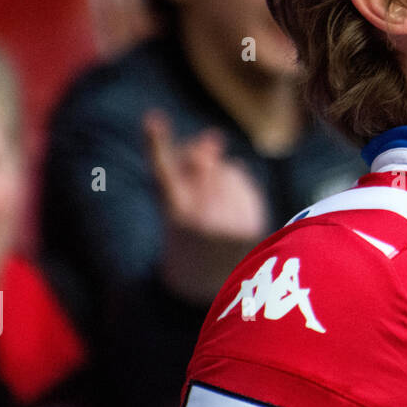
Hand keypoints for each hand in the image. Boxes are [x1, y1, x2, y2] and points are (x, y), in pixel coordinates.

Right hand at [144, 110, 267, 241]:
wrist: (211, 287)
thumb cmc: (188, 243)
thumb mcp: (176, 212)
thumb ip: (188, 173)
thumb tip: (214, 137)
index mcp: (176, 217)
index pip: (165, 173)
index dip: (158, 145)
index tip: (152, 118)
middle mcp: (203, 219)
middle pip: (202, 162)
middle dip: (200, 154)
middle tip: (205, 150)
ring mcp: (231, 221)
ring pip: (226, 169)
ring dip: (219, 173)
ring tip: (212, 202)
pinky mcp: (254, 222)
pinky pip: (244, 183)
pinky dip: (235, 185)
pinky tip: (229, 205)